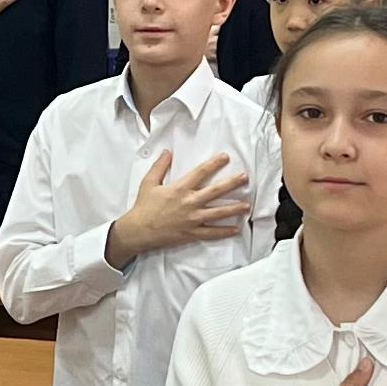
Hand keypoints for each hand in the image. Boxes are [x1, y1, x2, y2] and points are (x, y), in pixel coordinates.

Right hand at [108, 150, 249, 265]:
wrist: (139, 231)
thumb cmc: (143, 207)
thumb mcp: (149, 183)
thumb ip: (160, 166)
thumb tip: (168, 152)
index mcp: (180, 189)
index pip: (201, 172)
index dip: (214, 163)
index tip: (226, 157)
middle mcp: (189, 203)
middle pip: (216, 191)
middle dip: (232, 184)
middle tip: (245, 178)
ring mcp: (192, 219)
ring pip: (218, 213)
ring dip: (234, 209)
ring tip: (247, 205)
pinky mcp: (192, 233)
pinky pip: (212, 233)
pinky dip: (224, 232)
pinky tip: (236, 229)